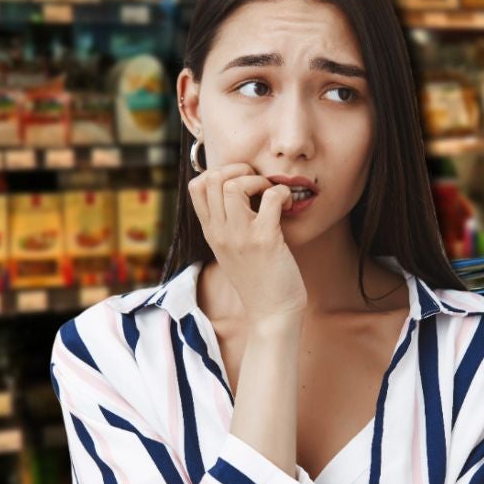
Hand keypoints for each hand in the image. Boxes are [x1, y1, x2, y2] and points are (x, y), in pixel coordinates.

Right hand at [188, 162, 306, 321]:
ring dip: (258, 180)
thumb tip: (239, 193)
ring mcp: (240, 236)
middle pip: (212, 179)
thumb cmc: (259, 279)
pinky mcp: (265, 240)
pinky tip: (287, 204)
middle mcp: (220, 232)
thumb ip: (229, 225)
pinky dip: (282, 193)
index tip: (241, 182)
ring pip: (234, 185)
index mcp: (211, 232)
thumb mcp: (232, 250)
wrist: (271, 313)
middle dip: (238, 170)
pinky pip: (270, 198)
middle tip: (258, 184)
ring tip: (271, 193)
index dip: (220, 172)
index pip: (196, 186)